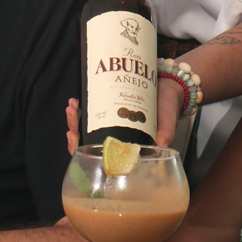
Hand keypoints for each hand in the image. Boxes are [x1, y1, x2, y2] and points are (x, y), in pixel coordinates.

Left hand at [67, 85, 182, 151]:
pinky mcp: (109, 106)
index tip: (75, 138)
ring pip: (86, 125)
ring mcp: (110, 122)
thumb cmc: (168, 107)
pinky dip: (83, 104)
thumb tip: (161, 144)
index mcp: (127, 148)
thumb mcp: (168, 121)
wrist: (169, 84)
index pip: (102, 158)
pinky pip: (91, 109)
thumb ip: (166, 132)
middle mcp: (115, 137)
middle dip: (75, 131)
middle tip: (72, 118)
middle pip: (88, 141)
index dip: (85, 152)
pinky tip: (76, 100)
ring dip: (75, 118)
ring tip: (72, 106)